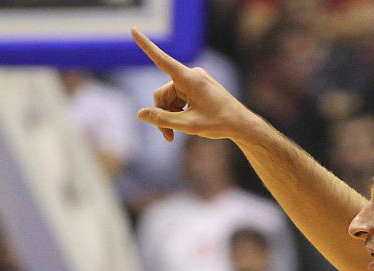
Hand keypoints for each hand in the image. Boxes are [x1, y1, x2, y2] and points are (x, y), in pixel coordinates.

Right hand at [131, 28, 259, 142]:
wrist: (240, 124)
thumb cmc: (218, 123)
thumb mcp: (188, 125)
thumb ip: (162, 120)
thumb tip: (140, 114)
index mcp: (189, 79)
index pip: (162, 60)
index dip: (146, 46)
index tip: (133, 30)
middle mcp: (190, 75)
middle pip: (162, 94)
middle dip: (162, 114)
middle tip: (168, 136)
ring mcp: (193, 80)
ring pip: (168, 98)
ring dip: (169, 116)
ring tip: (176, 134)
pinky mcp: (195, 87)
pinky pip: (177, 99)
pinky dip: (177, 112)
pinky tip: (186, 123)